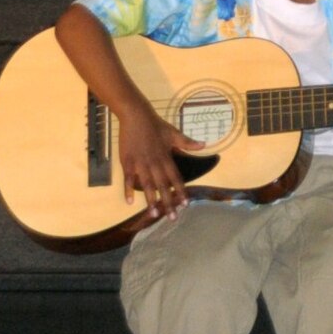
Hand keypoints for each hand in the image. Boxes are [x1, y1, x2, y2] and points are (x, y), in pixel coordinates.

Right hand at [119, 103, 205, 220]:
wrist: (136, 115)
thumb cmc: (155, 125)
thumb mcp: (174, 133)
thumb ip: (187, 143)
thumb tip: (204, 145)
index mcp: (166, 157)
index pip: (176, 178)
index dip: (181, 191)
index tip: (185, 204)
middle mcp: (155, 163)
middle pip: (163, 186)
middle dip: (168, 202)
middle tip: (172, 218)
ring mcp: (141, 163)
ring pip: (147, 185)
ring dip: (151, 200)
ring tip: (154, 214)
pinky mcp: (128, 162)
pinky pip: (128, 178)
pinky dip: (129, 190)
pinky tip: (129, 202)